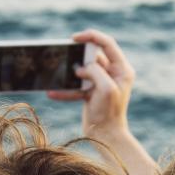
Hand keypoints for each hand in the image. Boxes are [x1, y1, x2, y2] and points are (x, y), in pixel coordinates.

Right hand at [48, 29, 157, 174]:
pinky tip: (52, 93)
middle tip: (66, 58)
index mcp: (122, 69)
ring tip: (58, 74)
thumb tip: (81, 67)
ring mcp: (101, 83)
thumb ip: (95, 71)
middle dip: (78, 57)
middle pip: (93, 56)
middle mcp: (113, 74)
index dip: (91, 36)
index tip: (75, 38)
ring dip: (70, 74)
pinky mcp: (90, 93)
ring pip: (82, 71)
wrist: (106, 137)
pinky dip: (65, 90)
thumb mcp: (106, 89)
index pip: (107, 44)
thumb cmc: (110, 114)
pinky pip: (76, 87)